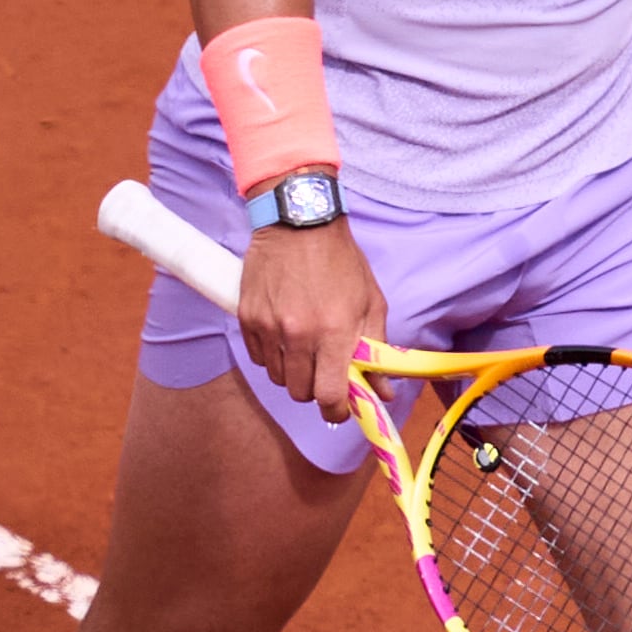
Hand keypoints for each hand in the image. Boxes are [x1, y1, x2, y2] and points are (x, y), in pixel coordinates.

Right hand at [235, 215, 386, 421]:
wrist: (298, 222)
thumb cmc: (341, 261)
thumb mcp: (371, 302)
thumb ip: (376, 350)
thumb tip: (383, 392)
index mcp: (335, 331)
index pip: (330, 396)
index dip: (336, 410)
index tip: (341, 407)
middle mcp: (299, 334)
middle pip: (301, 393)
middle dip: (315, 390)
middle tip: (324, 373)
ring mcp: (269, 327)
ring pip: (278, 378)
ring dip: (293, 373)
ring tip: (304, 348)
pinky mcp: (248, 318)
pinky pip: (259, 357)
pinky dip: (272, 356)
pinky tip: (284, 335)